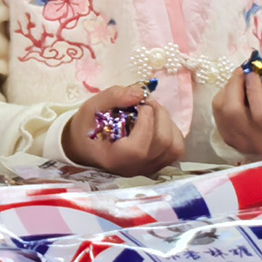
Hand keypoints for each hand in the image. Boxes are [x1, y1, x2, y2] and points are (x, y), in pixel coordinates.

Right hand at [62, 85, 186, 176]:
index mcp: (116, 158)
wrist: (85, 148)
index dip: (145, 117)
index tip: (137, 103)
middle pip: (163, 143)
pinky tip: (158, 124)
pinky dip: (173, 132)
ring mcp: (148, 169)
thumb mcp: (91, 108)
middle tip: (147, 103)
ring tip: (153, 112)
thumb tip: (140, 92)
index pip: (141, 145)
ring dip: (168, 123)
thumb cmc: (86, 129)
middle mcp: (135, 168)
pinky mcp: (157, 165)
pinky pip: (176, 150)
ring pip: (174, 147)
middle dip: (160, 115)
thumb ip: (114, 97)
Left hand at [211, 60, 261, 158]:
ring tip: (240, 80)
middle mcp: (257, 142)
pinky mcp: (227, 138)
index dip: (255, 89)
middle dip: (235, 84)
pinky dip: (223, 97)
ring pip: (222, 110)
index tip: (254, 73)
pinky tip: (235, 93)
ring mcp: (239, 141)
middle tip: (243, 71)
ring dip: (228, 89)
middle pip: (234, 111)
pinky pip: (217, 113)